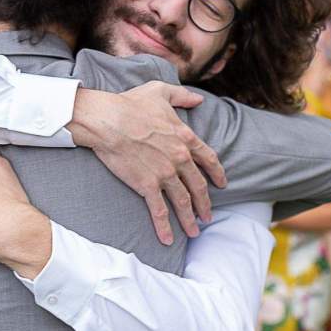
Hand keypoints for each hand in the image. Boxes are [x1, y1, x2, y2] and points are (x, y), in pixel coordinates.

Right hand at [69, 82, 225, 244]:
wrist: (108, 120)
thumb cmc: (130, 103)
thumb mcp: (160, 91)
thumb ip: (182, 96)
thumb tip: (198, 99)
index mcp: (185, 137)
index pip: (209, 159)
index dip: (217, 173)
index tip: (222, 184)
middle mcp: (180, 158)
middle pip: (198, 186)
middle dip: (205, 203)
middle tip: (208, 215)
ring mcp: (164, 174)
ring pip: (183, 202)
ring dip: (190, 219)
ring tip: (194, 232)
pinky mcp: (146, 186)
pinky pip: (159, 211)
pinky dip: (165, 227)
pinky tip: (168, 240)